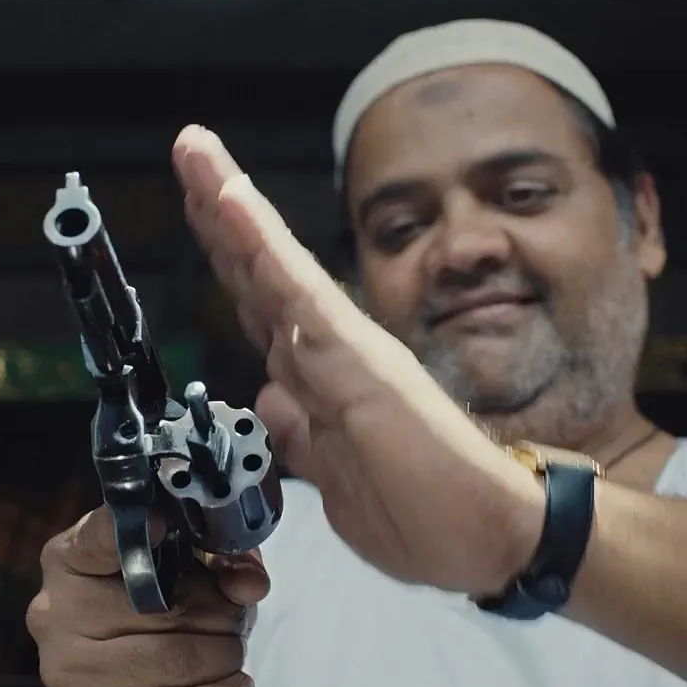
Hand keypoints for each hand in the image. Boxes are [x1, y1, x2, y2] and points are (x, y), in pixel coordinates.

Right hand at [27, 507, 270, 686]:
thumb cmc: (157, 627)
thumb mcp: (192, 577)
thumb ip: (223, 564)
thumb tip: (248, 583)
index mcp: (71, 561)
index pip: (100, 535)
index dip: (138, 529)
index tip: (164, 526)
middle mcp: (57, 614)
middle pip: (166, 605)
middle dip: (222, 615)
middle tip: (231, 624)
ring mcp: (67, 675)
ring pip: (179, 661)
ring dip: (226, 659)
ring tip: (227, 659)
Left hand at [170, 125, 544, 595]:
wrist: (498, 538)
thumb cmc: (435, 515)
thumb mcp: (340, 484)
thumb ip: (304, 439)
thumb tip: (272, 403)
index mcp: (327, 381)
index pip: (265, 307)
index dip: (230, 258)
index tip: (198, 207)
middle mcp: (335, 354)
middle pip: (260, 273)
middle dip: (217, 213)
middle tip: (188, 149)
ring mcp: (345, 351)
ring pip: (273, 269)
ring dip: (231, 210)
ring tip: (199, 154)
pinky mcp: (357, 361)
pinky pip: (297, 292)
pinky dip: (260, 244)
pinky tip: (231, 199)